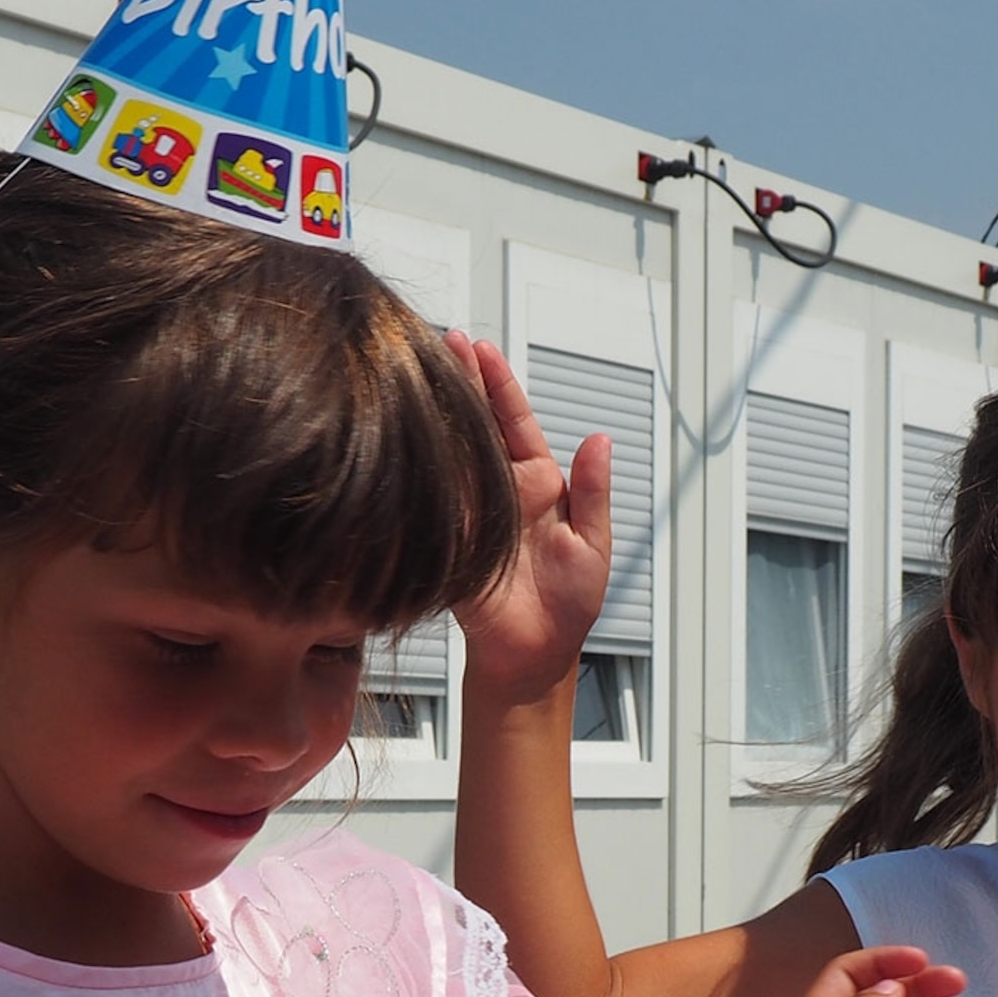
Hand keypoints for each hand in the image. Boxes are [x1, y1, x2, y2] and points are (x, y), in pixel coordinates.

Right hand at [446, 334, 612, 704]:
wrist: (535, 656)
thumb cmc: (569, 605)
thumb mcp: (592, 544)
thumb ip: (592, 493)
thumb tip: (600, 440)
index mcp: (537, 483)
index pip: (512, 421)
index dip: (497, 384)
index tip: (480, 347)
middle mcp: (499, 490)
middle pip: (473, 424)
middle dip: (457, 381)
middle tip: (438, 340)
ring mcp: (468, 512)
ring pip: (446, 452)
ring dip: (430, 414)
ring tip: (410, 373)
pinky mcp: (445, 540)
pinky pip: (429, 501)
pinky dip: (415, 472)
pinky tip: (398, 437)